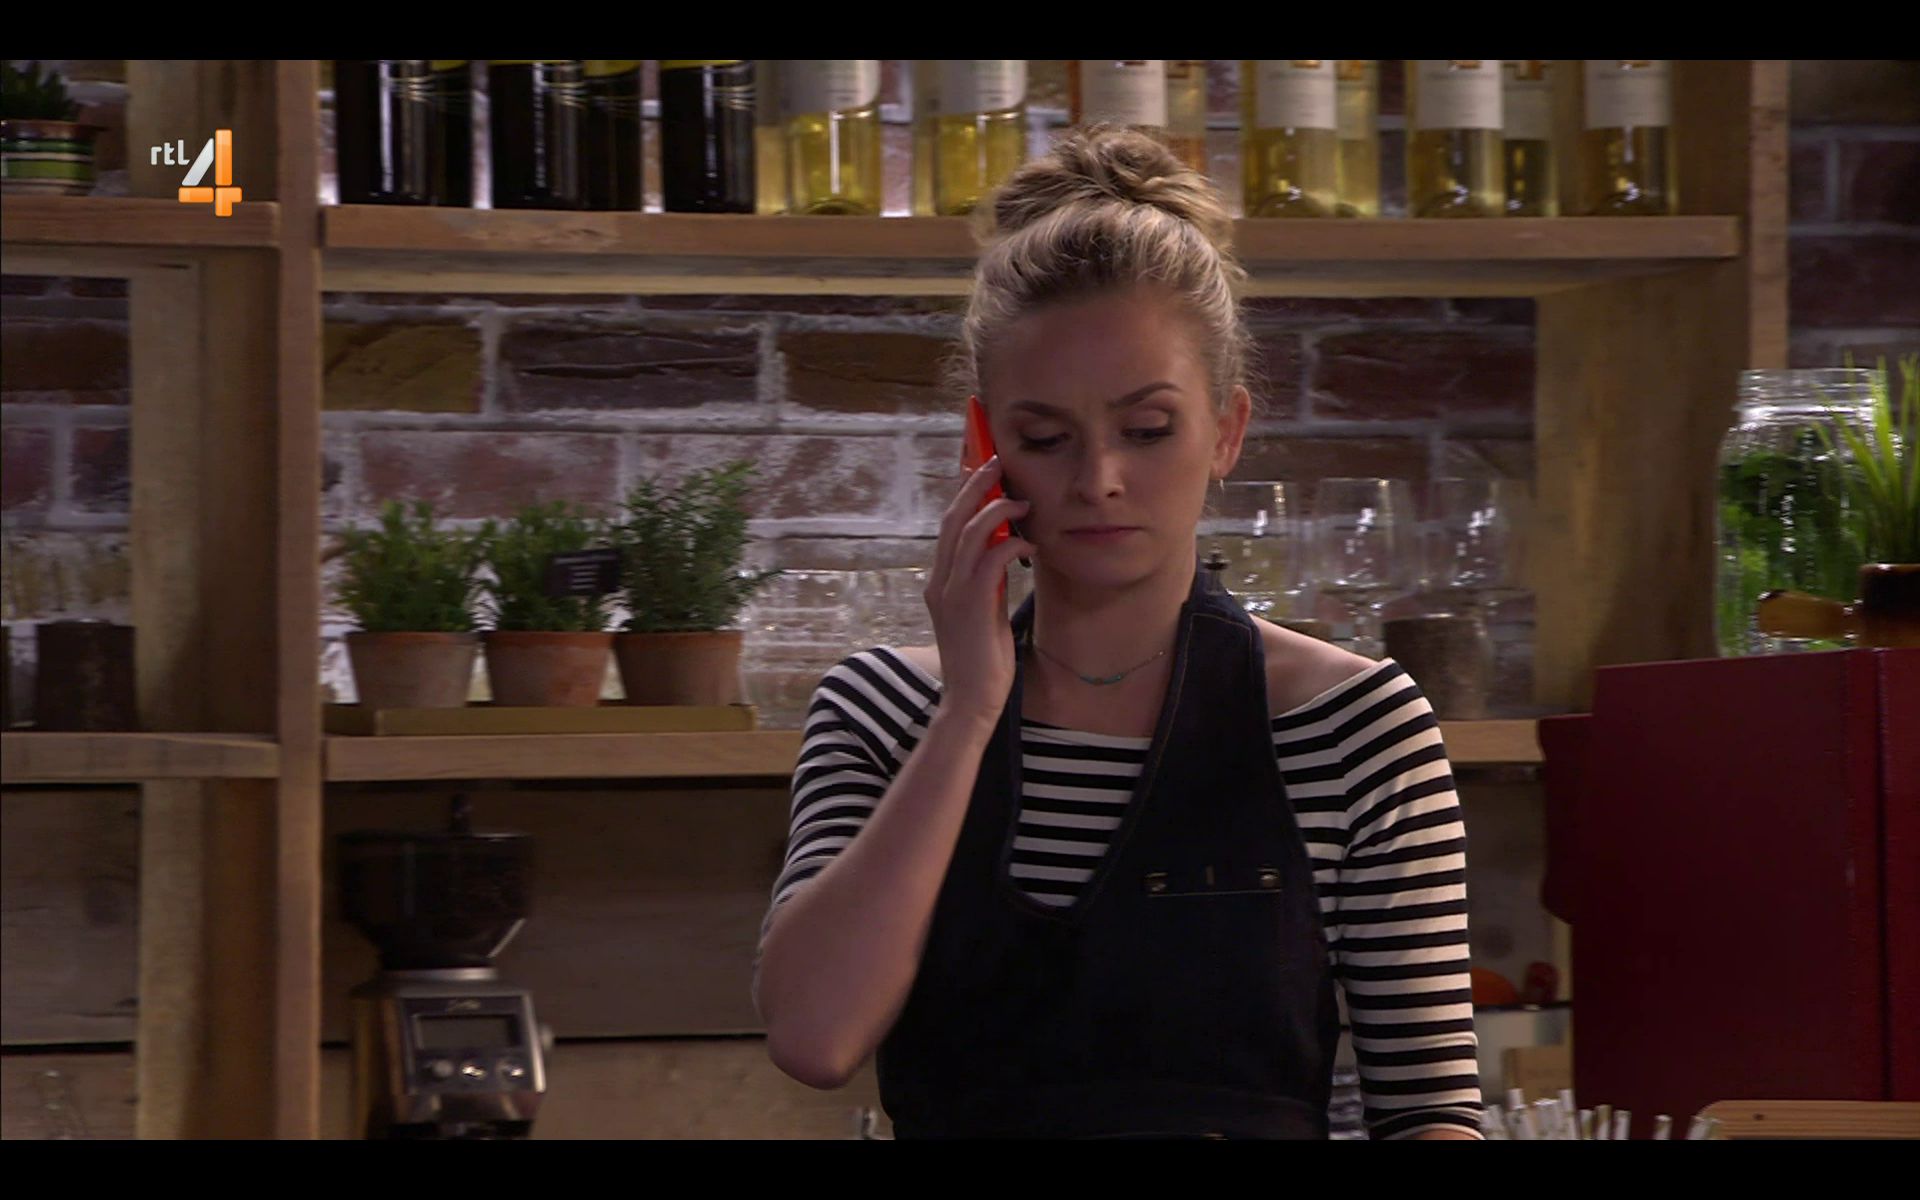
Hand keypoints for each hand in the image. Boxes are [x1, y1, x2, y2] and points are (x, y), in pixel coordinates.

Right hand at [925, 455, 1033, 728]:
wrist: (972, 700)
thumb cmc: (982, 659)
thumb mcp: (982, 611)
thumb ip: (986, 580)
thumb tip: (1005, 549)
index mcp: (939, 581)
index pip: (948, 524)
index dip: (963, 493)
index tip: (980, 466)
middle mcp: (939, 581)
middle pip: (953, 517)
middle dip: (976, 485)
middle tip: (997, 460)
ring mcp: (951, 592)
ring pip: (969, 532)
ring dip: (997, 509)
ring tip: (1022, 499)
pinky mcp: (970, 605)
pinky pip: (990, 559)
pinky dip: (1011, 544)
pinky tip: (1030, 544)